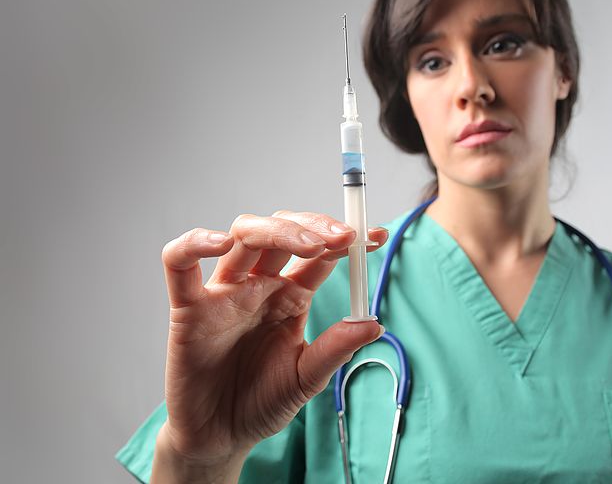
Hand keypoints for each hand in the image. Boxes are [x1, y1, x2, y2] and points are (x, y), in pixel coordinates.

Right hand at [152, 211, 386, 478]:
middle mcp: (259, 285)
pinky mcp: (188, 308)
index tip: (378, 237)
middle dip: (315, 227)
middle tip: (345, 237)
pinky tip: (220, 243)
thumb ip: (335, 349)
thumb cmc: (262, 403)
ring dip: (278, 230)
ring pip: (244, 236)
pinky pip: (179, 263)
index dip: (347, 241)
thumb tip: (375, 323)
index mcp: (291, 295)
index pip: (320, 253)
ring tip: (311, 244)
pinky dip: (194, 243)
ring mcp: (224, 293)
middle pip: (283, 232)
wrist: (221, 438)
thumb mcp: (306, 377)